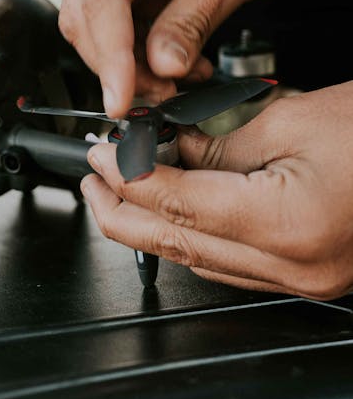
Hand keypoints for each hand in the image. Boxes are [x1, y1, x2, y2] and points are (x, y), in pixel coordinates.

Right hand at [59, 0, 321, 117]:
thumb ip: (193, 19)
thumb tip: (162, 68)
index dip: (110, 57)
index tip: (121, 101)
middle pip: (86, 14)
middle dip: (117, 64)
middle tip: (161, 96)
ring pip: (95, 23)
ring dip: (129, 61)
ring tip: (179, 80)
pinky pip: (117, 20)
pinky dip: (140, 49)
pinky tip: (178, 62)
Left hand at [80, 83, 352, 299]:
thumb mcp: (294, 118)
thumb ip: (220, 137)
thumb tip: (165, 143)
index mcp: (290, 223)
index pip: (181, 205)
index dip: (130, 178)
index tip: (100, 154)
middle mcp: (295, 267)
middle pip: (179, 245)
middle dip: (122, 212)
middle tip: (90, 180)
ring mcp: (303, 281)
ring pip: (200, 261)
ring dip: (152, 226)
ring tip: (120, 191)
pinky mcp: (309, 277)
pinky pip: (232, 266)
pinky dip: (194, 238)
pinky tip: (174, 212)